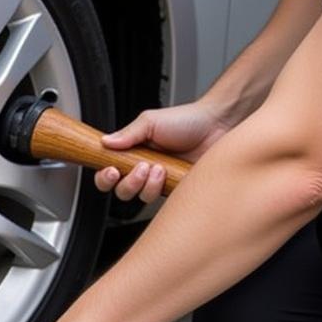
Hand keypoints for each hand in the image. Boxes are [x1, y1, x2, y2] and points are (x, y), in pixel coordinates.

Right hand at [95, 101, 229, 202]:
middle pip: (121, 192)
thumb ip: (127, 133)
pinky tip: (169, 173)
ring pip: (140, 198)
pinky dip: (162, 188)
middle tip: (141, 167)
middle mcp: (143, 171)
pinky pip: (161, 200)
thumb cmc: (187, 121)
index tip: (112, 171)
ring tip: (160, 167)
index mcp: (133, 155)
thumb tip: (105, 143)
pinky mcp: (173, 190)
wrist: (216, 124)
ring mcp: (158, 183)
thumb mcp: (151, 121)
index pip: (108, 175)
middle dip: (129, 182)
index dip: (105, 178)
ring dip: (147, 184)